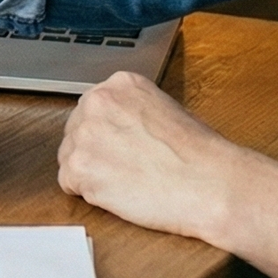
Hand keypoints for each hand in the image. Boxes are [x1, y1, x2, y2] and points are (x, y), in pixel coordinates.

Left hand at [55, 72, 240, 239]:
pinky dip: (88, 193)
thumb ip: (133, 112)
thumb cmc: (199, 155)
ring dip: (90, 173)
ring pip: (70, 157)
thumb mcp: (166, 109)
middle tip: (124, 169)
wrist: (209, 184)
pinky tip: (118, 193)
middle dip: (95, 152)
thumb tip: (119, 129)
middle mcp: (97, 102)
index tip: (120, 147)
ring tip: (126, 182)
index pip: (93, 109)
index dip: (107, 134)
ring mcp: (85, 133)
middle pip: (76, 131)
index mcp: (120, 84)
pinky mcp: (79, 167)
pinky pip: (68, 183)